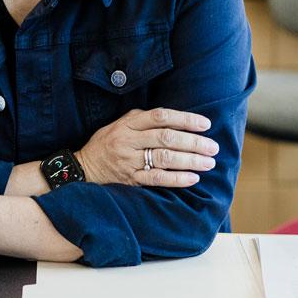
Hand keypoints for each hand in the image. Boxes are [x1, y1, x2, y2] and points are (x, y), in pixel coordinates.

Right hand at [76, 107, 217, 187]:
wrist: (84, 168)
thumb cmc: (108, 142)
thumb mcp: (121, 124)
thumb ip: (144, 120)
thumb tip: (176, 119)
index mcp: (128, 124)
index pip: (160, 117)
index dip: (185, 119)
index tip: (205, 124)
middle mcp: (129, 141)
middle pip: (166, 138)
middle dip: (193, 142)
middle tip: (213, 147)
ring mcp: (129, 161)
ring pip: (164, 159)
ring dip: (189, 161)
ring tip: (208, 163)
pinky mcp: (130, 180)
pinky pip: (156, 179)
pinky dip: (176, 179)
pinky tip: (192, 178)